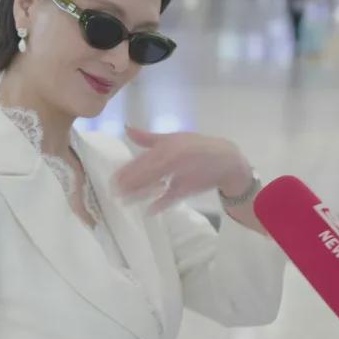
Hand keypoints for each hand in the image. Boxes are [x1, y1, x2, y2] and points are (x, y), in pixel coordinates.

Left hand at [112, 125, 251, 214]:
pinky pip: (173, 197)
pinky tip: (149, 211)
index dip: (128, 170)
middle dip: (130, 184)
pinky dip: (162, 204)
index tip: (113, 179)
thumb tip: (127, 128)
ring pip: (158, 186)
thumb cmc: (196, 146)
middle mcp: (173, 160)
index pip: (142, 159)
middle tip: (114, 192)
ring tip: (125, 202)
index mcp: (167, 146)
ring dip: (141, 195)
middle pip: (147, 174)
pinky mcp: (189, 188)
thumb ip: (148, 137)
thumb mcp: (173, 137)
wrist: (225, 159)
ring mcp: (181, 175)